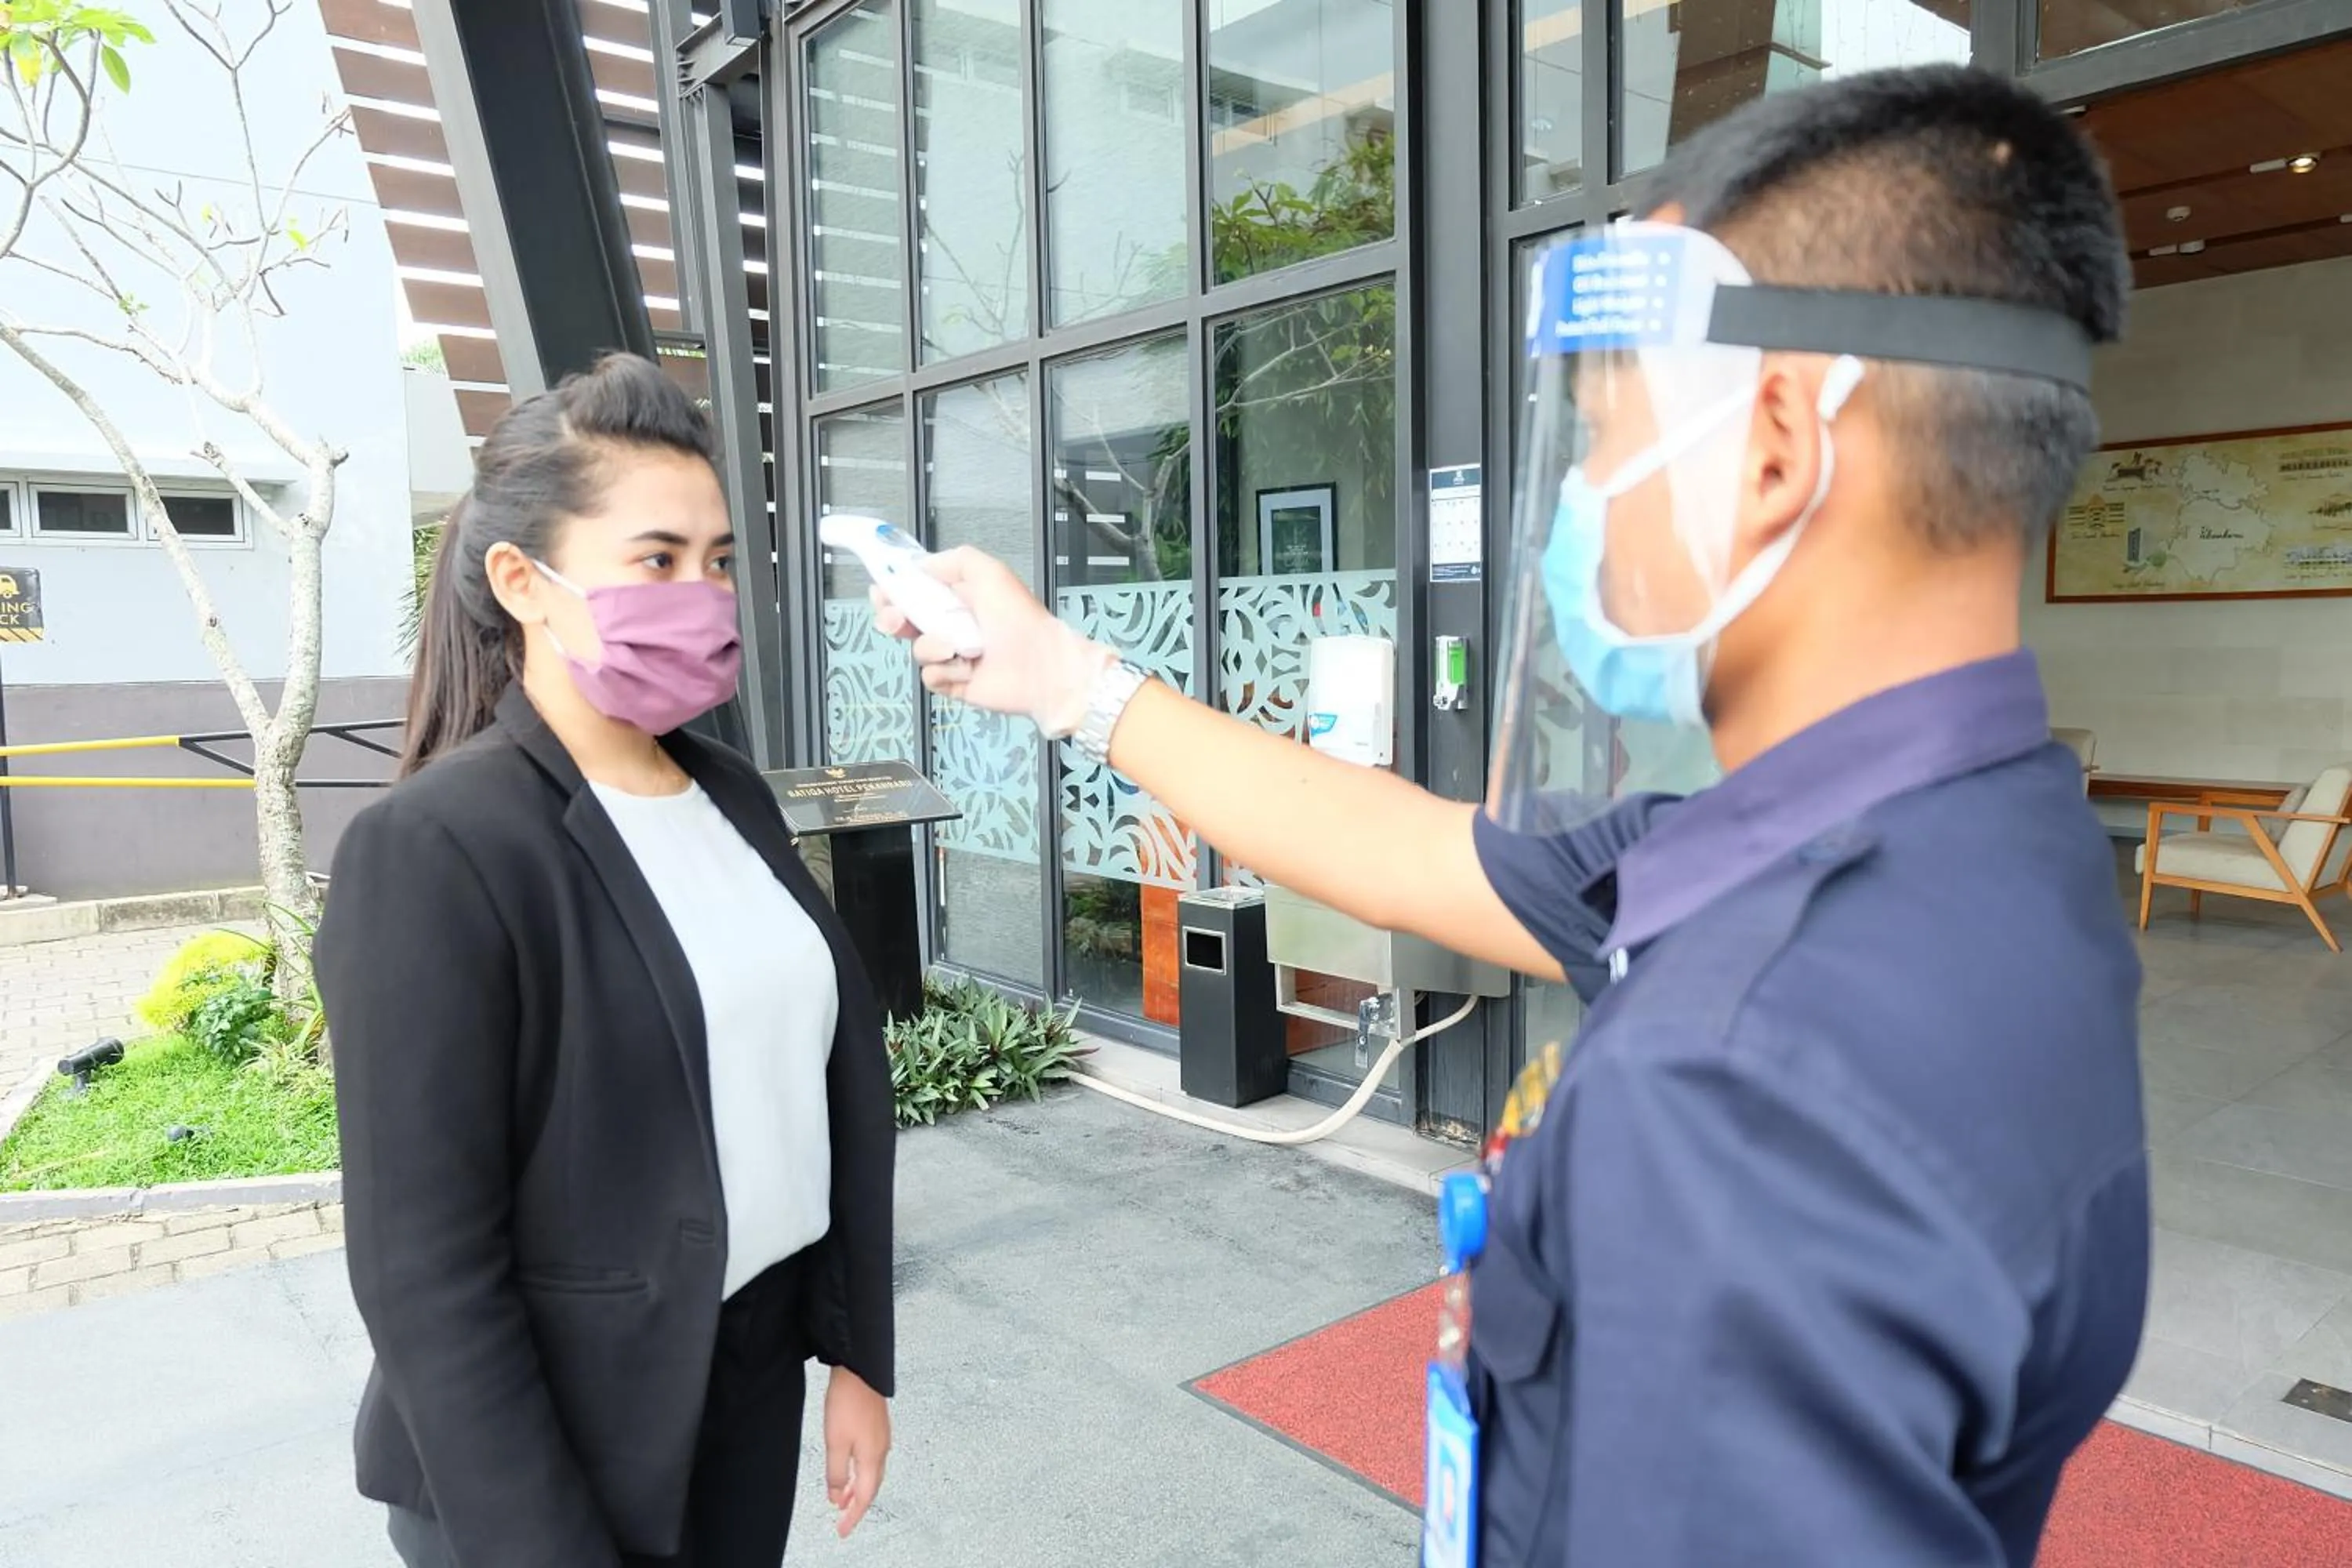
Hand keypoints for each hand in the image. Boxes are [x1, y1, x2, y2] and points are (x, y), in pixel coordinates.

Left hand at [823, 1367, 889, 1538]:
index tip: (843, 1530)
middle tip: (843, 1519)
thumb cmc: (848, 1402)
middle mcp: (882, 1450)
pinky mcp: (878, 1428)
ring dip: (858, 1489)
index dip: (853, 1516)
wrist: (859, 1371)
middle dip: (857, 1505)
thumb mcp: (835, 1443)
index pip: (865, 1497)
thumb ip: (836, 1474)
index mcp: (872, 1458)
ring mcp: (881, 1438)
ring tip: (843, 1497)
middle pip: (871, 1487)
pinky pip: (871, 1460)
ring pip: (872, 1474)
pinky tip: (851, 1469)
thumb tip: (837, 1497)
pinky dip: (861, 1473)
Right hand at [872, 547, 1113, 737]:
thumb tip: (922, 563)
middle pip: (904, 621)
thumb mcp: (990, 572)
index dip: (893, 590)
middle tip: (899, 620)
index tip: (882, 591)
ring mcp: (953, 655)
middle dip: (894, 618)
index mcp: (958, 596)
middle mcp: (952, 624)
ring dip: (934, 646)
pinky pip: (931, 677)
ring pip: (918, 649)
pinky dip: (948, 672)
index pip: (913, 590)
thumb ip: (954, 560)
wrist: (1041, 666)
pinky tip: (969, 669)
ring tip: (960, 647)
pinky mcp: (955, 682)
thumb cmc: (1020, 618)